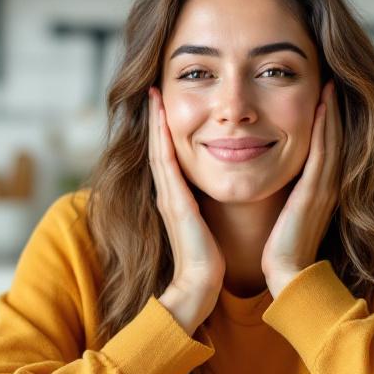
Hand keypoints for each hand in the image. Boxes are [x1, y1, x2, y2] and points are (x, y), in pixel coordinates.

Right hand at [147, 87, 223, 332]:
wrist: (201, 286)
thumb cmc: (211, 260)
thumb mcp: (209, 224)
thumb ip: (208, 206)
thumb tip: (220, 189)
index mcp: (178, 197)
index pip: (169, 154)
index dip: (166, 128)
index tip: (166, 102)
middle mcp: (168, 193)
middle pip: (158, 146)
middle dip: (156, 117)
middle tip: (153, 87)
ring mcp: (167, 197)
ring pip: (157, 149)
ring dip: (155, 121)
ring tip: (154, 93)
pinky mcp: (173, 202)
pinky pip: (164, 162)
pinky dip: (161, 139)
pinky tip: (162, 118)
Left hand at [261, 81, 342, 297]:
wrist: (287, 277)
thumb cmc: (280, 252)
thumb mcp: (285, 215)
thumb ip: (286, 195)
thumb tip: (275, 179)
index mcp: (317, 189)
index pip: (324, 145)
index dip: (325, 119)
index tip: (319, 91)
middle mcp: (326, 185)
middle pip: (333, 137)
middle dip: (332, 107)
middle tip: (330, 76)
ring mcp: (323, 189)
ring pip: (330, 140)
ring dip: (330, 110)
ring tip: (328, 82)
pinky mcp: (314, 195)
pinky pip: (322, 154)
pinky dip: (324, 129)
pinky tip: (321, 107)